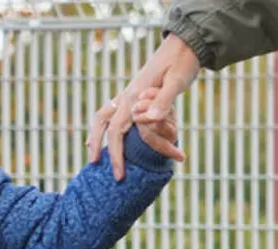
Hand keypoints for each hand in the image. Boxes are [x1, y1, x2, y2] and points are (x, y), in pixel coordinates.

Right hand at [90, 34, 199, 179]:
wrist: (184, 44)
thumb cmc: (182, 63)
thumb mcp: (177, 81)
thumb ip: (163, 101)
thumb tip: (148, 119)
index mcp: (133, 96)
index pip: (117, 132)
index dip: (117, 155)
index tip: (120, 176)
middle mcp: (126, 95)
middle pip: (103, 126)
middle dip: (103, 151)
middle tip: (106, 172)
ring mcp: (127, 94)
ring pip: (102, 117)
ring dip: (96, 138)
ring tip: (94, 158)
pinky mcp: (131, 93)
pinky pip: (111, 113)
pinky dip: (103, 127)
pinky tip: (100, 138)